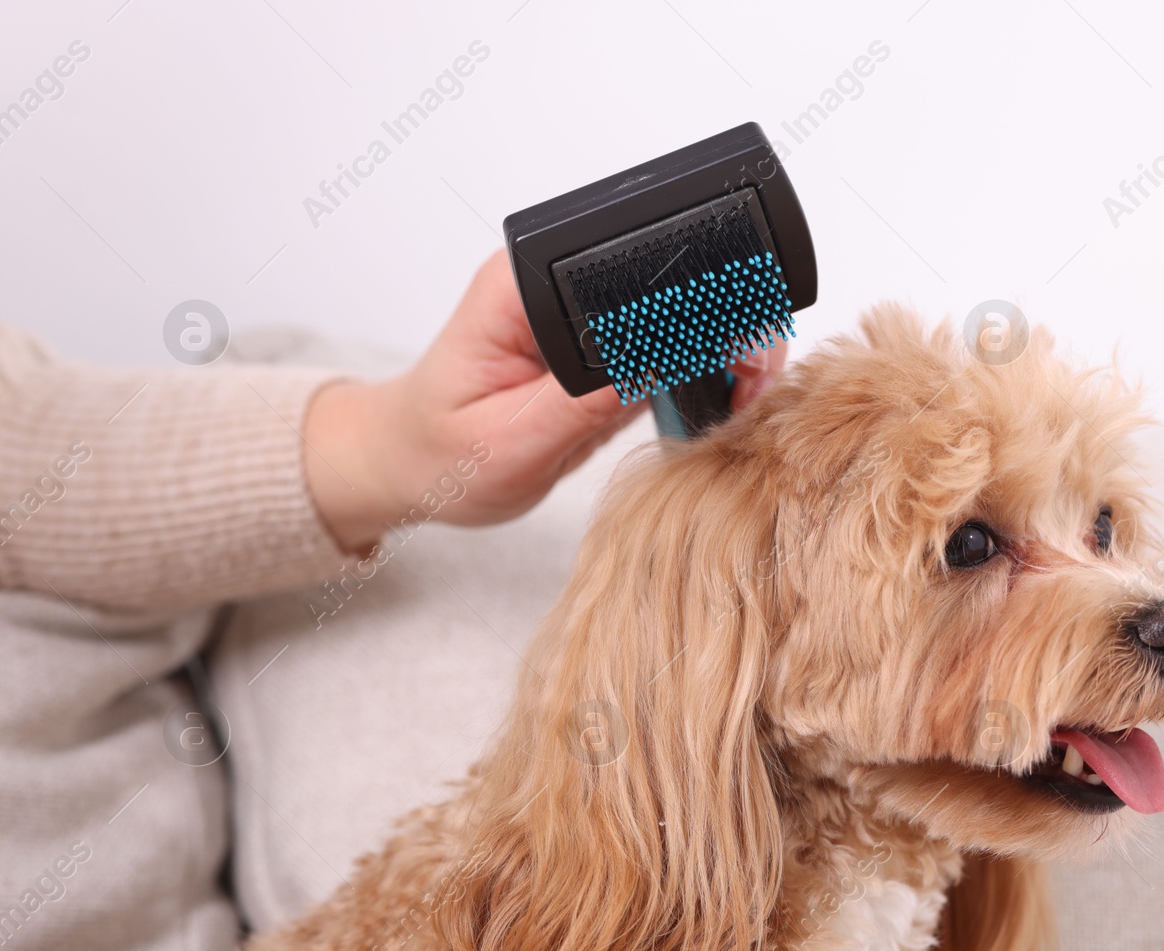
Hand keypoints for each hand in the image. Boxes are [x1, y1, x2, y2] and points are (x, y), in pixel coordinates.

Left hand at [304, 249, 786, 550]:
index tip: (731, 347)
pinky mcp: (607, 350)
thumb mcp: (505, 444)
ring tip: (750, 391)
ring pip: (681, 313)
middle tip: (754, 376)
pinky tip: (727, 398)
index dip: (690, 302)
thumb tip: (653, 369)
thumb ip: (577, 407)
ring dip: (725, 347)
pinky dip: (706, 370)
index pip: (625, 269)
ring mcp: (587, 319)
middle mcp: (559, 290)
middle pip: (668, 281)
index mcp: (523, 289)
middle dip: (725, 323)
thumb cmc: (437, 453)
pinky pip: (671, 348)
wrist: (409, 467)